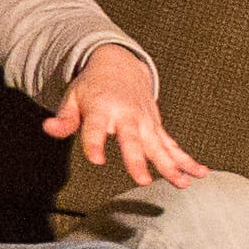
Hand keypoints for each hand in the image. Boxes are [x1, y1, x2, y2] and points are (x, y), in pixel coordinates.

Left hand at [45, 42, 206, 186]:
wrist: (119, 64)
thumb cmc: (91, 87)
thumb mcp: (72, 98)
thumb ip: (64, 118)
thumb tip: (48, 129)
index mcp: (101, 108)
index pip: (95, 129)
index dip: (94, 144)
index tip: (97, 159)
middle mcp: (126, 115)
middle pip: (132, 140)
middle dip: (137, 160)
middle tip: (143, 181)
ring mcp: (144, 122)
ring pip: (159, 146)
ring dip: (172, 165)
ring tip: (184, 183)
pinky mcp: (155, 127)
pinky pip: (172, 145)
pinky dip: (186, 159)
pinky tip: (200, 173)